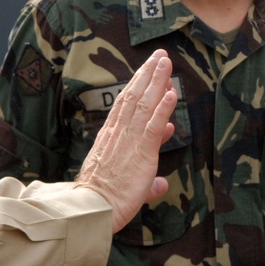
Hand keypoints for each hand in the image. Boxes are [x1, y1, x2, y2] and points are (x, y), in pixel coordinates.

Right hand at [73, 49, 176, 230]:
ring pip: (144, 104)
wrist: (92, 210)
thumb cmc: (103, 202)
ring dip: (156, 81)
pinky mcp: (141, 153)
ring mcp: (129, 141)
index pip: (125, 105)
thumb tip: (160, 184)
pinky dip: (163, 108)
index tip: (149, 71)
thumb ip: (145, 181)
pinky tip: (172, 93)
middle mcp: (118, 134)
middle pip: (134, 96)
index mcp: (111, 137)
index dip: (139, 86)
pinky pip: (153, 126)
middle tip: (159, 55)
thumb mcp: (124, 185)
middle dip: (148, 74)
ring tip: (166, 62)